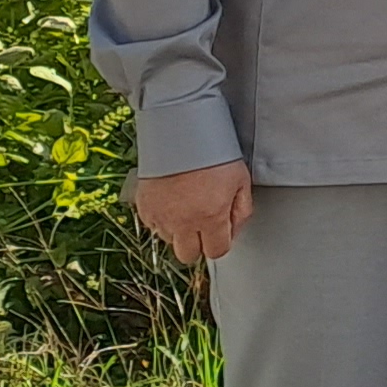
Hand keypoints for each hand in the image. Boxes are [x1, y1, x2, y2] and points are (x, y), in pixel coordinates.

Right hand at [132, 159, 252, 265]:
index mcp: (211, 217)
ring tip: (185, 205)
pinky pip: (152, 225)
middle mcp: (184, 222)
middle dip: (197, 244)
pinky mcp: (144, 207)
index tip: (219, 232)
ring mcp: (161, 216)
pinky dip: (161, 218)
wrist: (179, 130)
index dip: (219, 242)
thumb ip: (241, 210)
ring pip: (169, 241)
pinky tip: (171, 200)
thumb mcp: (241, 179)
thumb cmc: (212, 150)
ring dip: (178, 230)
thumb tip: (234, 230)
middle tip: (201, 224)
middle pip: (188, 256)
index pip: (216, 252)